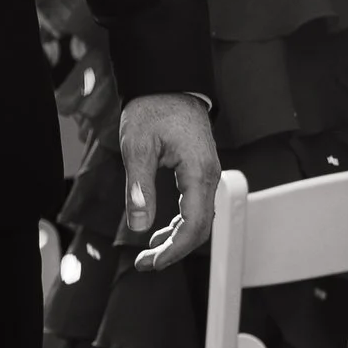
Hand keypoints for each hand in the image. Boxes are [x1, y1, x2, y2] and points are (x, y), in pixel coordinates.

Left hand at [119, 91, 218, 271]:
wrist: (167, 83)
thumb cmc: (153, 109)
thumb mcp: (138, 147)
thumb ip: (139, 187)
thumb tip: (139, 226)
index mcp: (199, 172)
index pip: (194, 225)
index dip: (174, 250)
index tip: (151, 263)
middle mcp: (210, 176)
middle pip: (201, 228)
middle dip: (174, 251)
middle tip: (144, 264)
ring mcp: (208, 174)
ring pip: (200, 219)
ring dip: (177, 240)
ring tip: (148, 255)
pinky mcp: (201, 171)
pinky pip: (196, 206)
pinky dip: (180, 224)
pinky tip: (161, 232)